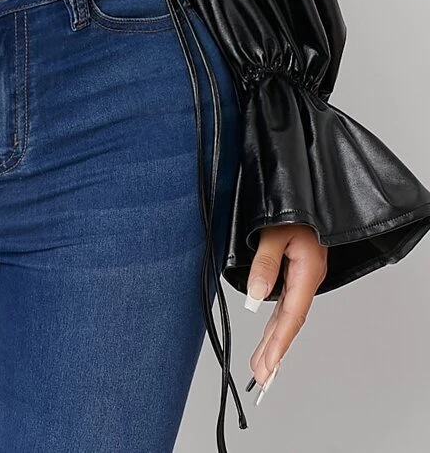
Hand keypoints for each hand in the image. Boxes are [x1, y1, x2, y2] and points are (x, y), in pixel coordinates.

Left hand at [244, 223, 327, 395]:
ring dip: (275, 340)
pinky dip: (279, 322)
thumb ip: (265, 264)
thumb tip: (254, 298)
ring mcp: (305, 275)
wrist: (310, 186)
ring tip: (262, 367)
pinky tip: (272, 334)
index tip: (267, 366)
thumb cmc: (295, 206)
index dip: (279, 343)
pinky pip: (289, 303)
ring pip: (289, 314)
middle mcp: (308, 278)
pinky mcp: (300, 270)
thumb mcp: (275, 232)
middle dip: (275, 351)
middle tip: (261, 379)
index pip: (291, 315)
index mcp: (307, 272)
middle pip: (290, 322)